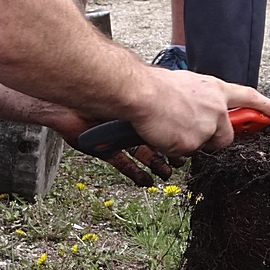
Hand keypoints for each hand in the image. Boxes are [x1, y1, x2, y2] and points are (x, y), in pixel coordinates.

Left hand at [46, 106, 179, 186]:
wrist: (78, 102)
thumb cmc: (113, 89)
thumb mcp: (149, 95)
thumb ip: (167, 105)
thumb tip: (191, 109)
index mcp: (145, 101)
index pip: (167, 119)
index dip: (178, 132)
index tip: (190, 143)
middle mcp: (132, 118)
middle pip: (157, 139)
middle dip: (169, 152)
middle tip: (179, 162)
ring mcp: (118, 134)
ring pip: (142, 153)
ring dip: (155, 165)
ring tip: (166, 176)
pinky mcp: (105, 148)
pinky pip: (123, 164)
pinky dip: (135, 173)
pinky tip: (146, 181)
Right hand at [130, 68, 269, 156]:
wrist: (141, 94)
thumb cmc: (156, 87)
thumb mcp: (187, 85)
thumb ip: (201, 98)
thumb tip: (201, 109)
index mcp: (215, 89)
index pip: (249, 97)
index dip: (264, 106)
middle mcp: (216, 108)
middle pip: (228, 135)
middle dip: (216, 139)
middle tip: (197, 133)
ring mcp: (207, 127)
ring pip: (204, 145)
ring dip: (190, 141)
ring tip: (170, 126)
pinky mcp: (195, 143)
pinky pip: (186, 153)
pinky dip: (174, 147)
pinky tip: (164, 134)